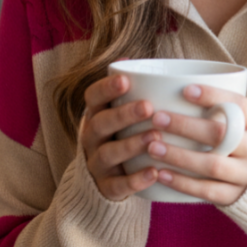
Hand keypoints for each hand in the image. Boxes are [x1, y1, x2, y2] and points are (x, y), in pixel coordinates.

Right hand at [80, 73, 158, 200]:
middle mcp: (91, 138)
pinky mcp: (106, 188)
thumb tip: (130, 58)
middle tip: (148, 107)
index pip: (92, 98)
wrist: (103, 180)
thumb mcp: (119, 111)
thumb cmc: (121, 134)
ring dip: (132, 144)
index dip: (106, 89)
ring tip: (155, 137)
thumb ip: (129, 90)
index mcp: (95, 115)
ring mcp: (97, 164)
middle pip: (100, 124)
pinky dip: (135, 180)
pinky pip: (118, 186)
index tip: (125, 80)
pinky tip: (154, 173)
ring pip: (109, 154)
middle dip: (123, 115)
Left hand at [145, 84, 246, 205]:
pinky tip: (162, 174)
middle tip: (158, 118)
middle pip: (221, 134)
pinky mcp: (237, 197)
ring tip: (153, 147)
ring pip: (212, 164)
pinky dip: (183, 183)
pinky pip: (208, 190)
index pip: (239, 105)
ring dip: (179, 155)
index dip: (213, 95)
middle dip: (185, 125)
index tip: (186, 90)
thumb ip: (231, 113)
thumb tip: (184, 91)